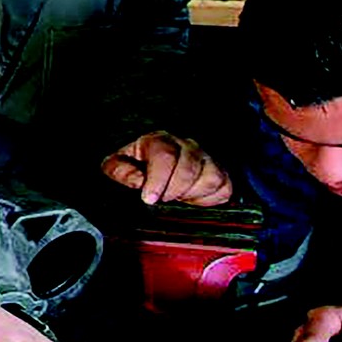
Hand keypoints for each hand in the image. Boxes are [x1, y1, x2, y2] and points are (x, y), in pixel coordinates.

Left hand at [101, 131, 231, 205]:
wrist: (153, 168)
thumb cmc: (135, 167)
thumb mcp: (117, 166)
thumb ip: (120, 171)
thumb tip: (138, 180)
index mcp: (159, 140)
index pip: (165, 155)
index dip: (158, 179)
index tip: (149, 198)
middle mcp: (186, 146)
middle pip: (189, 167)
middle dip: (174, 190)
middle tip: (162, 200)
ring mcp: (205, 159)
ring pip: (211, 177)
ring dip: (192, 194)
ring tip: (176, 198)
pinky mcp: (220, 174)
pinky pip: (224, 188)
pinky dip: (209, 200)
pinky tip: (192, 200)